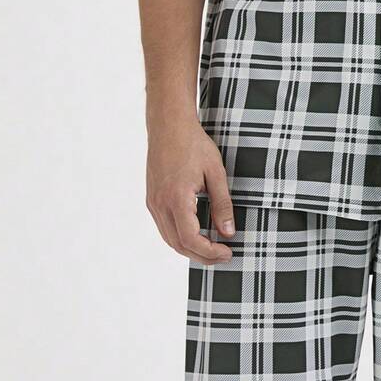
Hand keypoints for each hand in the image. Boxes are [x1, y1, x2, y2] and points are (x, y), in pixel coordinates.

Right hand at [146, 113, 237, 263]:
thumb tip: (228, 233)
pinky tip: (196, 234)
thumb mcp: (216, 172)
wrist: (169, 125)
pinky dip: (180, 237)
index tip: (227, 252)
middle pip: (178, 245)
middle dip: (202, 255)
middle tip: (224, 255)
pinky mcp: (151, 199)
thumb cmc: (194, 144)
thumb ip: (222, 204)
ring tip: (212, 248)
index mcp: (176, 198)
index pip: (190, 239)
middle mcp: (160, 204)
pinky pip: (164, 227)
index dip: (209, 252)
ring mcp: (153, 202)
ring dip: (190, 249)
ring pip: (169, 239)